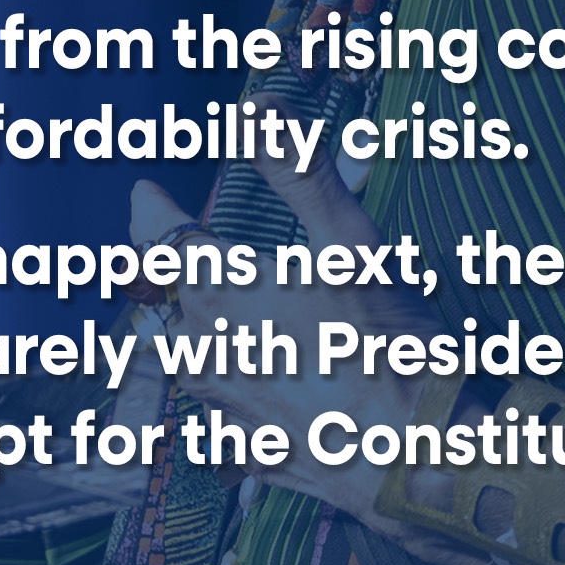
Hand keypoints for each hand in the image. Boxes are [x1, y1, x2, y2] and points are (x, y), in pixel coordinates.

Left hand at [128, 142, 480, 564]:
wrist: (419, 460)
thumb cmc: (388, 345)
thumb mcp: (351, 240)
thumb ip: (299, 168)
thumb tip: (259, 105)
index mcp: (219, 292)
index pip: (156, 239)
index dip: (150, 211)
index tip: (145, 194)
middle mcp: (204, 352)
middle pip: (163, 299)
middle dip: (163, 268)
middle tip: (167, 244)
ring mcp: (222, 408)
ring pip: (185, 355)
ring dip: (188, 327)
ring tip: (201, 309)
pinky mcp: (247, 450)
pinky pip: (217, 411)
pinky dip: (223, 387)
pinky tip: (249, 383)